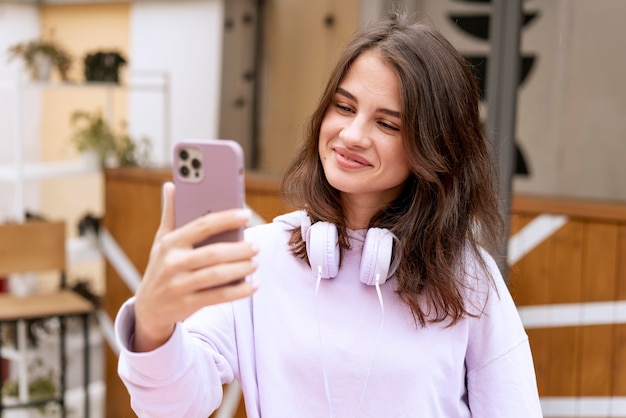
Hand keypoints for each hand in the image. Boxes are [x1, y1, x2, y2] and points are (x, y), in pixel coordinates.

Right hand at [133, 182, 258, 351]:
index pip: (202, 226)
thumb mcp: (161, 241)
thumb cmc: (161, 267)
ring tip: (255, 263)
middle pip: (213, 253)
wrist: (147, 308)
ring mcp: (179, 285)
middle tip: (256, 247)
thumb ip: (170, 214)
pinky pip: (218, 296)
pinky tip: (253, 285)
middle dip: (239, 250)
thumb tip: (171, 185)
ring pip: (217, 275)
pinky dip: (239, 291)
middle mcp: (173, 263)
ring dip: (241, 269)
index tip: (245, 215)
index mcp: (170, 243)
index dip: (226, 219)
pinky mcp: (187, 304)